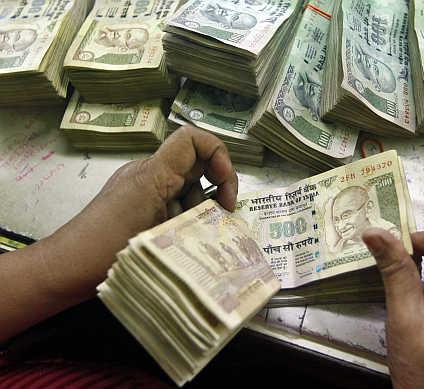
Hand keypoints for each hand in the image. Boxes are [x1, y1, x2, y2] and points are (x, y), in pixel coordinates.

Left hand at [0, 126, 237, 342]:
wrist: (65, 269)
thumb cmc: (105, 250)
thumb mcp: (157, 232)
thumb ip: (194, 218)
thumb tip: (226, 220)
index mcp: (153, 173)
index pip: (192, 140)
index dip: (219, 155)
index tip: (224, 189)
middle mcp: (150, 175)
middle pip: (197, 167)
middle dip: (216, 191)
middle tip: (223, 218)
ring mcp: (144, 192)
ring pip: (188, 190)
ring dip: (201, 212)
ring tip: (198, 240)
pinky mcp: (141, 209)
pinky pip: (174, 205)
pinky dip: (186, 221)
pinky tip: (184, 244)